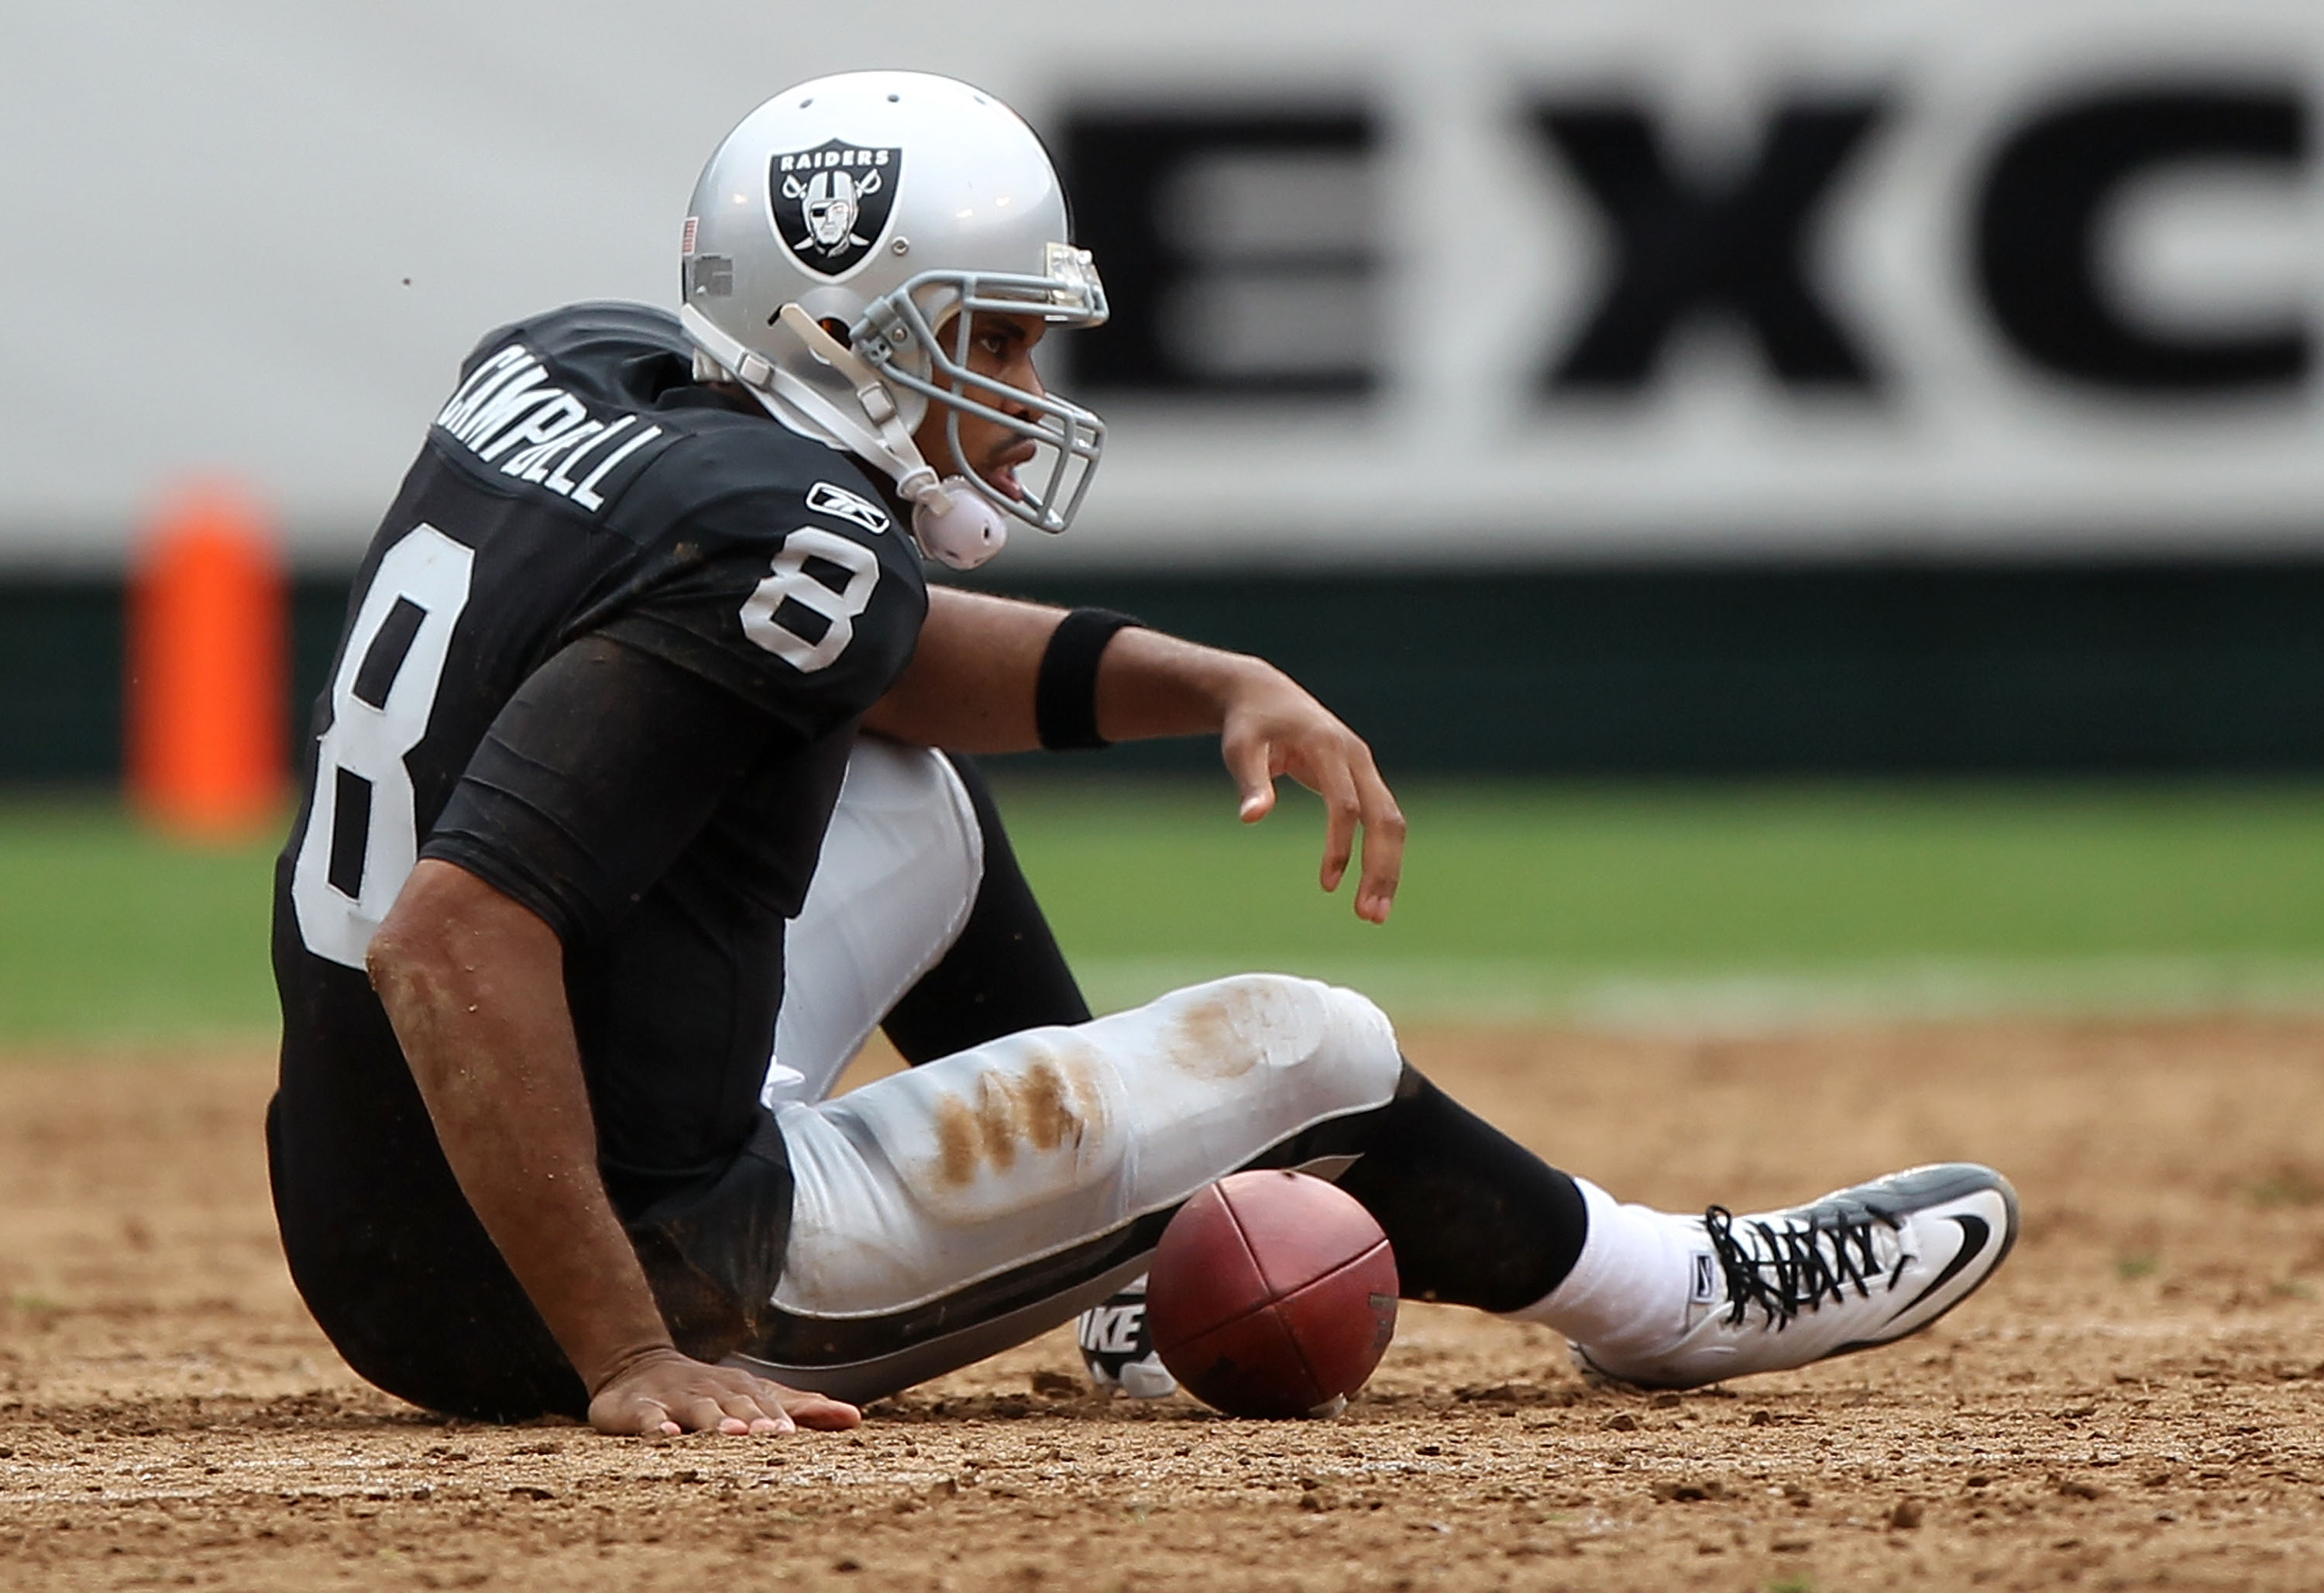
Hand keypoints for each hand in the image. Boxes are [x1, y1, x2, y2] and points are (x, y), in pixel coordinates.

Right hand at [587, 1346, 861, 1436]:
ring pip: (698, 1409)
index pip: (767, 1404)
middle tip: (774, 1437)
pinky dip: (655, 1424)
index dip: (781, 1419)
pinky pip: (646, 1415)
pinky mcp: (638, 1407)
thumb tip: (855, 1417)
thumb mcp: (756, 1397)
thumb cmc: (711, 1391)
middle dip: (755, 1420)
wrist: (638, 1365)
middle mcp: (712, 1390)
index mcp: (742, 1389)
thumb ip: (802, 1408)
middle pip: (736, 1405)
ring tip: (731, 1434)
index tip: (796, 1435)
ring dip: (715, 1420)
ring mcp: (675, 1397)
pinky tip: (665, 1434)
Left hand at [1218, 665, 1406, 923]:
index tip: (1327, 885)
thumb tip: (1251, 819)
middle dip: (1382, 867)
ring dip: (1388, 868)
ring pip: (1391, 821)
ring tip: (1374, 914)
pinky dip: (1381, 853)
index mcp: (1328, 747)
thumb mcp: (1240, 749)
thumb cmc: (1248, 726)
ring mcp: (1364, 766)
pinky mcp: (1362, 777)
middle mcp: (1356, 756)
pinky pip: (1381, 819)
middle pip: (1385, 817)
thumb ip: (1251, 783)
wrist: (1264, 695)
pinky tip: (1369, 887)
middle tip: (1370, 916)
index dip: (1340, 846)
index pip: (1345, 804)